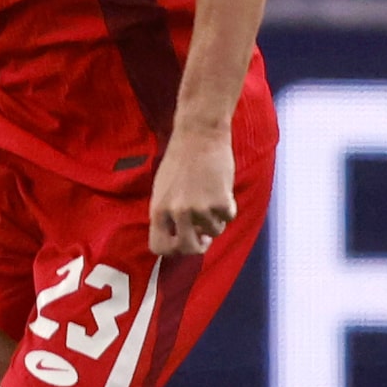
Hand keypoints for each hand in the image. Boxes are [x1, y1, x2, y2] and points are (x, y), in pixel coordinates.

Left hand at [148, 123, 234, 255]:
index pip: (159, 248)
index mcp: (157, 210)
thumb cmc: (180, 161)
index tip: (183, 243)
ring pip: (214, 231)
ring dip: (216, 220)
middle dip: (200, 246)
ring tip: (212, 198)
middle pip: (188, 249)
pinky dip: (229, 208)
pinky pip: (229, 218)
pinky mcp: (220, 202)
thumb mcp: (162, 190)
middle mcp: (176, 213)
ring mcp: (199, 209)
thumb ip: (168, 214)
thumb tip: (179, 238)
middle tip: (205, 237)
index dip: (173, 250)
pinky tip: (222, 191)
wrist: (199, 136)